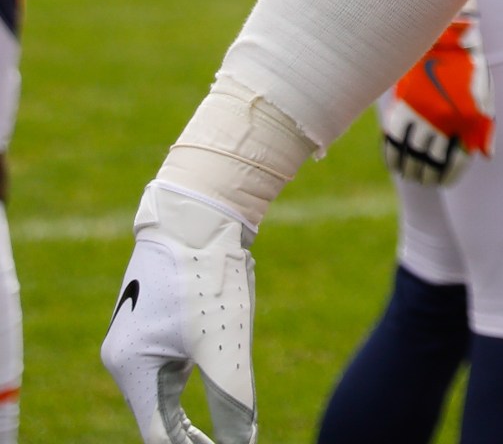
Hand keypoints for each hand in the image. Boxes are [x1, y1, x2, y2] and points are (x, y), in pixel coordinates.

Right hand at [101, 182, 258, 443]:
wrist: (198, 216)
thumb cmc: (207, 278)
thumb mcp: (225, 343)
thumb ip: (232, 398)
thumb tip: (241, 442)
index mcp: (131, 368)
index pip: (157, 433)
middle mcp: (124, 359)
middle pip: (160, 417)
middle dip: (192, 437)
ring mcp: (137, 342)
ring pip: (169, 393)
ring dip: (196, 411)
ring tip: (230, 426)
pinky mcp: (155, 327)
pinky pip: (175, 367)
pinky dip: (199, 380)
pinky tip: (224, 375)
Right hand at [380, 14, 494, 185]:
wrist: (444, 43)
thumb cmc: (469, 72)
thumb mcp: (484, 99)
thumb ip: (485, 130)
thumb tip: (485, 156)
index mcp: (466, 120)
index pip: (456, 161)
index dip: (450, 175)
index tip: (445, 182)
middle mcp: (442, 121)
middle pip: (430, 161)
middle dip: (428, 175)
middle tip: (427, 180)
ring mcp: (419, 115)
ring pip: (410, 155)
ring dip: (410, 170)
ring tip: (413, 175)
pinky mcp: (401, 109)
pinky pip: (392, 142)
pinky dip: (393, 157)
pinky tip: (396, 164)